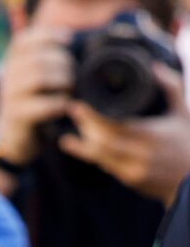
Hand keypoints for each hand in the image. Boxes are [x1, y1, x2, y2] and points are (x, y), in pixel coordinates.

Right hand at [0, 22, 77, 164]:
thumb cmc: (33, 102)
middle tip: (74, 74)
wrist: (12, 136)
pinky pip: (41, 105)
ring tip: (70, 88)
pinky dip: (59, 103)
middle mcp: (7, 78)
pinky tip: (65, 105)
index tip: (69, 38)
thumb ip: (47, 60)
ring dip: (62, 81)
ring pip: (38, 78)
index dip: (47, 35)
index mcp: (12, 64)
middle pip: (36, 59)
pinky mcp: (17, 116)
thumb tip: (76, 40)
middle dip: (62, 63)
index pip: (23, 41)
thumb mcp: (34, 78)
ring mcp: (9, 97)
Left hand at [59, 61, 189, 201]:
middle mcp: (140, 154)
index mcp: (152, 135)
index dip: (91, 117)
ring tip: (70, 137)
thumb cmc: (189, 142)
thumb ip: (171, 87)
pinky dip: (97, 156)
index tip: (77, 106)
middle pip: (101, 142)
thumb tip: (155, 66)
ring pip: (99, 157)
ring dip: (84, 146)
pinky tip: (86, 149)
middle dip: (84, 128)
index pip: (113, 126)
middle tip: (74, 113)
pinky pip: (107, 167)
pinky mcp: (131, 180)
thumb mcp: (183, 113)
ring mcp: (134, 169)